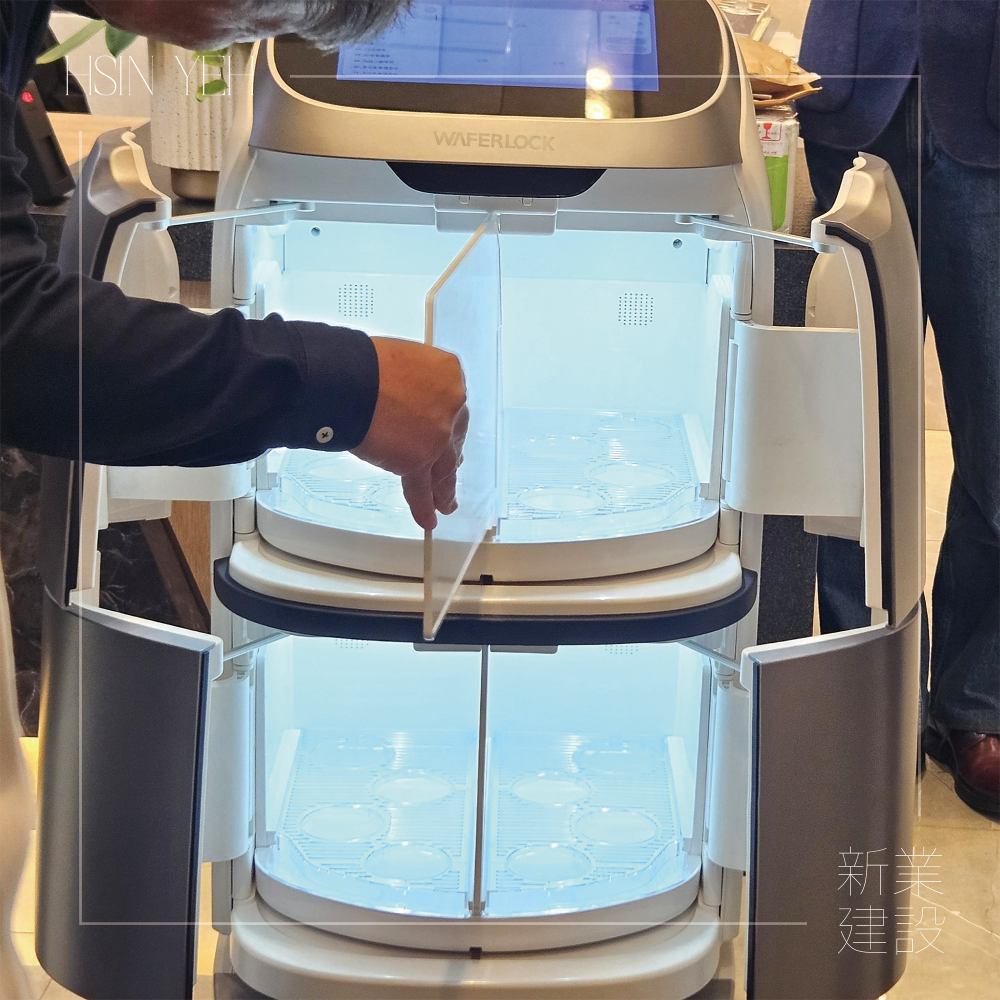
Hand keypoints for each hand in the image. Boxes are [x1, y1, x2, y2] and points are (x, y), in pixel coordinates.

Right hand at [352, 337, 468, 529]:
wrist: (347, 379)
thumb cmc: (363, 363)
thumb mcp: (400, 361)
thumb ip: (412, 385)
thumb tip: (402, 401)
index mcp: (449, 375)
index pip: (452, 405)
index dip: (446, 422)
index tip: (443, 430)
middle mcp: (451, 405)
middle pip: (454, 437)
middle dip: (449, 455)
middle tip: (450, 467)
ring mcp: (437, 436)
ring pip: (444, 468)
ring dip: (444, 489)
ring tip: (446, 503)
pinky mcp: (418, 459)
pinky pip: (422, 487)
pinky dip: (424, 505)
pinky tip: (429, 519)